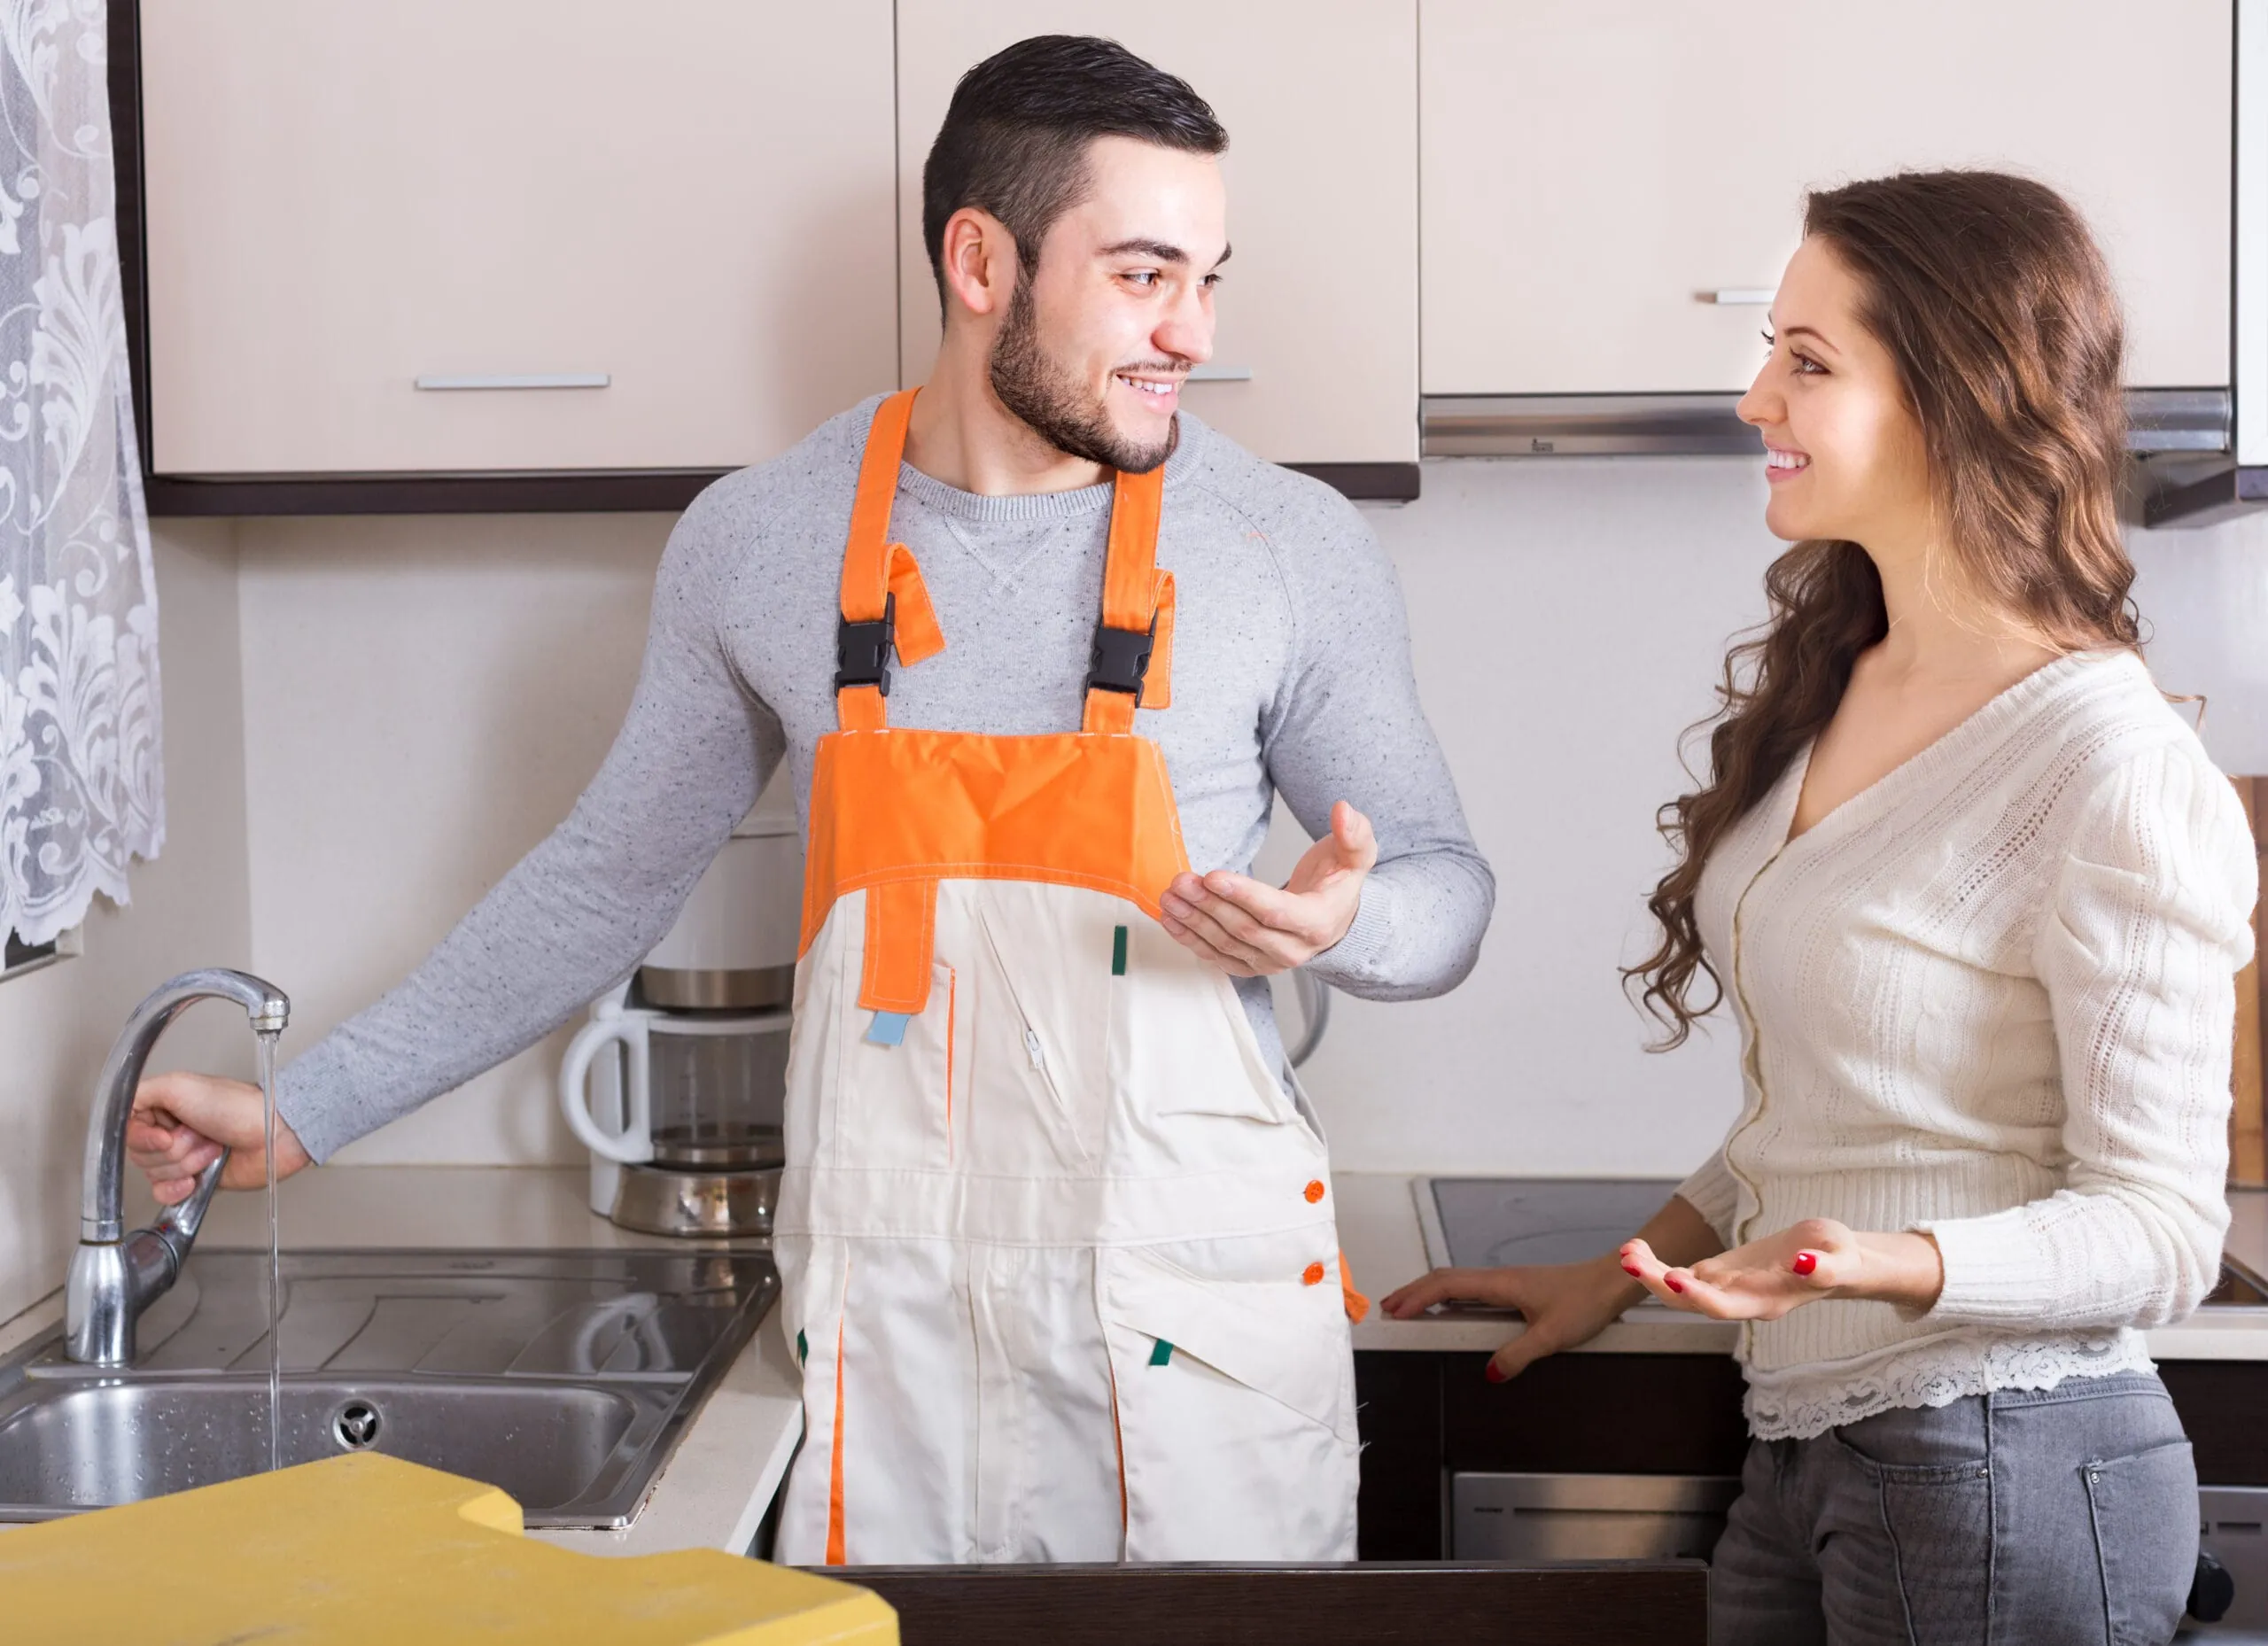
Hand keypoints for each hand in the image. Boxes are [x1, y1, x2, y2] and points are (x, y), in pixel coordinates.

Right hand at [127, 1071, 311, 1205]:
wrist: (272, 1134)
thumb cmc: (238, 1107)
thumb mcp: (181, 1086)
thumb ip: (141, 1092)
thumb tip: (119, 1105)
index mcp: (163, 1108)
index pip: (128, 1131)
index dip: (145, 1138)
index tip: (166, 1134)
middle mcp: (169, 1131)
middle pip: (141, 1155)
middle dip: (174, 1149)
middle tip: (200, 1134)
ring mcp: (182, 1157)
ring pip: (154, 1174)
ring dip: (186, 1163)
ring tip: (212, 1148)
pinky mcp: (194, 1179)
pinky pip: (164, 1194)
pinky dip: (177, 1189)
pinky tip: (195, 1179)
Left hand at [1159, 800, 1376, 976]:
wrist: (1334, 918)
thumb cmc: (1337, 883)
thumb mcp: (1355, 855)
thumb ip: (1353, 832)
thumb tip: (1343, 810)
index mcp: (1317, 923)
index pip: (1275, 911)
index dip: (1243, 895)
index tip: (1213, 876)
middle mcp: (1293, 950)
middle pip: (1244, 929)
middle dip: (1209, 904)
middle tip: (1181, 880)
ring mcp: (1270, 962)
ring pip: (1225, 944)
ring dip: (1193, 921)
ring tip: (1170, 896)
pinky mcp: (1250, 966)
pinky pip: (1217, 957)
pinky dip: (1191, 940)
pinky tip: (1172, 920)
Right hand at [1379, 1255, 1643, 1381]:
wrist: (1610, 1282)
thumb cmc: (1585, 1302)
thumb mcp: (1552, 1336)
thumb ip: (1518, 1355)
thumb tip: (1489, 1372)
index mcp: (1499, 1284)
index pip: (1446, 1286)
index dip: (1416, 1297)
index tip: (1394, 1312)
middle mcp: (1498, 1278)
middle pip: (1444, 1279)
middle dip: (1412, 1292)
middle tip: (1388, 1309)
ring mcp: (1506, 1281)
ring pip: (1457, 1282)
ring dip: (1429, 1293)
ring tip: (1409, 1308)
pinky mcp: (1516, 1288)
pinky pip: (1471, 1289)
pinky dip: (1450, 1297)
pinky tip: (1450, 1310)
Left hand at [1620, 1218, 1944, 1319]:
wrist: (1835, 1259)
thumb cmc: (1842, 1258)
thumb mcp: (1841, 1257)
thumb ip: (1824, 1267)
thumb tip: (1804, 1263)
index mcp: (1766, 1302)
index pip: (1726, 1307)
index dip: (1700, 1297)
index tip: (1675, 1280)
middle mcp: (1740, 1301)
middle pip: (1691, 1301)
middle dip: (1658, 1284)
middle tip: (1629, 1259)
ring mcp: (1726, 1288)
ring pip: (1679, 1289)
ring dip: (1649, 1273)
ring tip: (1625, 1250)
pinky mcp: (1719, 1273)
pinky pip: (1681, 1274)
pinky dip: (1656, 1263)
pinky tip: (1635, 1247)